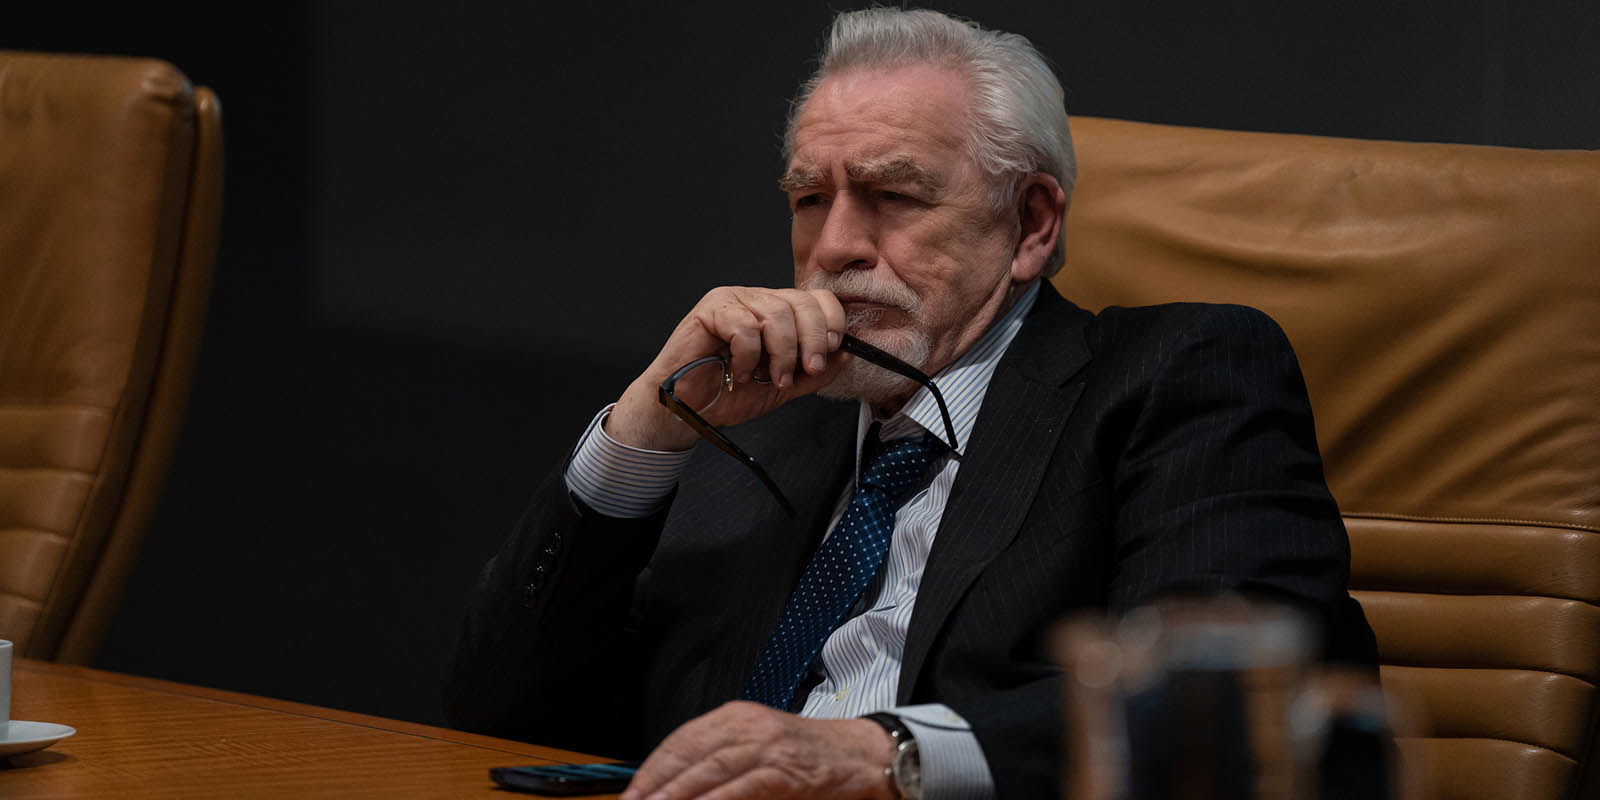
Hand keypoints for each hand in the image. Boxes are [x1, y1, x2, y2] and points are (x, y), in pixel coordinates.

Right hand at [608, 287, 847, 450]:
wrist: (687, 411)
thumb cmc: (727, 394)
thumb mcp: (783, 388)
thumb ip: (813, 373)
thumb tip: (846, 357)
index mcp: (778, 313)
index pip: (816, 298)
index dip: (831, 320)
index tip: (834, 350)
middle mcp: (758, 300)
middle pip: (801, 301)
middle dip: (813, 339)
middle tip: (808, 368)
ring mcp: (734, 301)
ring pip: (776, 313)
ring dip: (781, 353)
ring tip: (770, 378)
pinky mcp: (710, 310)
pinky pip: (744, 325)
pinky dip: (748, 354)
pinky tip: (739, 370)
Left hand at [619, 701, 894, 799]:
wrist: (866, 756)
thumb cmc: (811, 759)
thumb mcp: (761, 748)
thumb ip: (722, 763)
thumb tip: (677, 788)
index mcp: (737, 717)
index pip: (681, 741)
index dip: (650, 770)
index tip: (630, 794)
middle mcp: (748, 726)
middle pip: (688, 756)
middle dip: (655, 787)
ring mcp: (768, 747)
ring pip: (709, 771)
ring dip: (676, 794)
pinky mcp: (787, 772)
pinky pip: (742, 788)